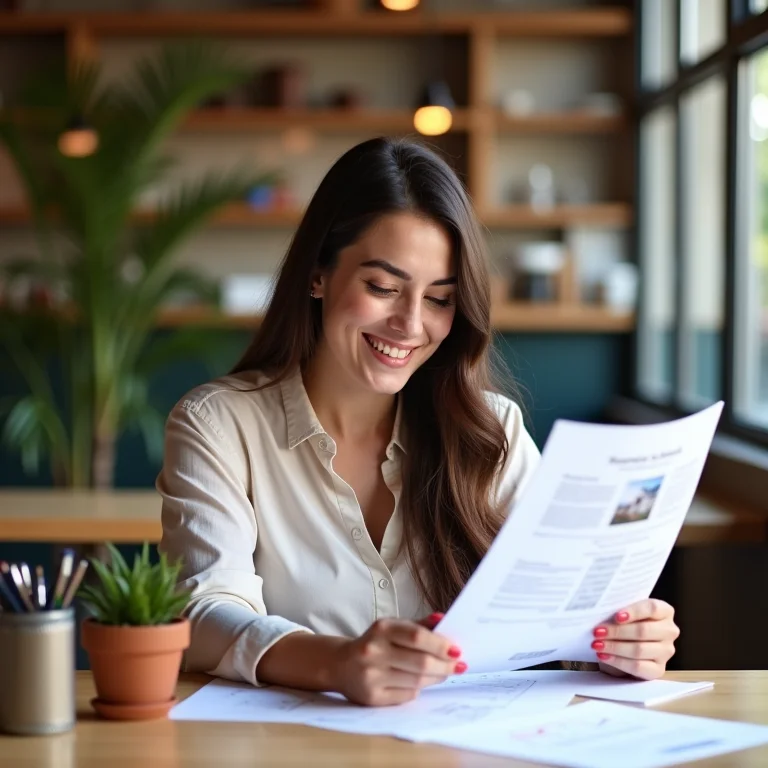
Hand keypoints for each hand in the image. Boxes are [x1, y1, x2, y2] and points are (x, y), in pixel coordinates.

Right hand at [330, 613, 464, 705]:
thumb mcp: (392, 627)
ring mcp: (371, 676)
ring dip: (436, 678)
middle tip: (459, 666)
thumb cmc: (374, 643)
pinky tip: (421, 683)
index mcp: (381, 629)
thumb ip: (418, 625)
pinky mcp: (372, 698)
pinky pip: (406, 696)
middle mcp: (374, 651)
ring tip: (444, 673)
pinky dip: (419, 690)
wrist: (339, 665)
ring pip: (416, 681)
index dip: (441, 645)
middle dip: (445, 665)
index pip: (418, 637)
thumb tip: (444, 619)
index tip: (457, 650)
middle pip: (420, 662)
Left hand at [591, 599, 679, 679]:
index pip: (652, 608)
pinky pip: (638, 666)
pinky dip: (618, 661)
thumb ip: (620, 611)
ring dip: (614, 647)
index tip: (616, 616)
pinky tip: (604, 656)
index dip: (634, 612)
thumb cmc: (625, 623)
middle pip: (643, 630)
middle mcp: (669, 631)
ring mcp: (666, 651)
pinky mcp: (659, 669)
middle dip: (617, 631)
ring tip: (597, 644)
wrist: (625, 645)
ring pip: (639, 649)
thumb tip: (601, 612)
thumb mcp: (625, 613)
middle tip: (597, 632)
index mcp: (664, 611)